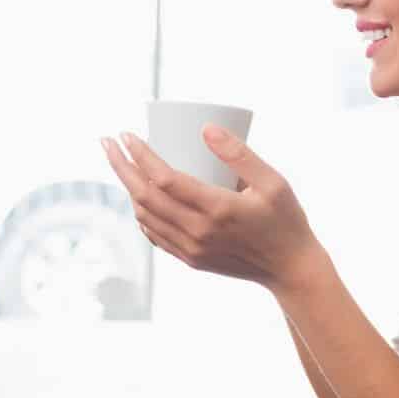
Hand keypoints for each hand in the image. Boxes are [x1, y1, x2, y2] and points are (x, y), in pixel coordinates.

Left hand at [101, 127, 324, 293]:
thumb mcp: (273, 181)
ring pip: (144, 216)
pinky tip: (138, 196)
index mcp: (217, 209)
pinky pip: (154, 234)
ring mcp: (191, 249)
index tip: (126, 135)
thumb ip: (240, 154)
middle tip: (108, 142)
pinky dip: (140, 212)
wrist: (290, 269)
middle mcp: (198, 232)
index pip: (164, 179)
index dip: (140, 155)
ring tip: (120, 163)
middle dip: (121, 166)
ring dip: (127, 188)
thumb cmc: (285, 220)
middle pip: (144, 196)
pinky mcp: (190, 259)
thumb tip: (205, 127)